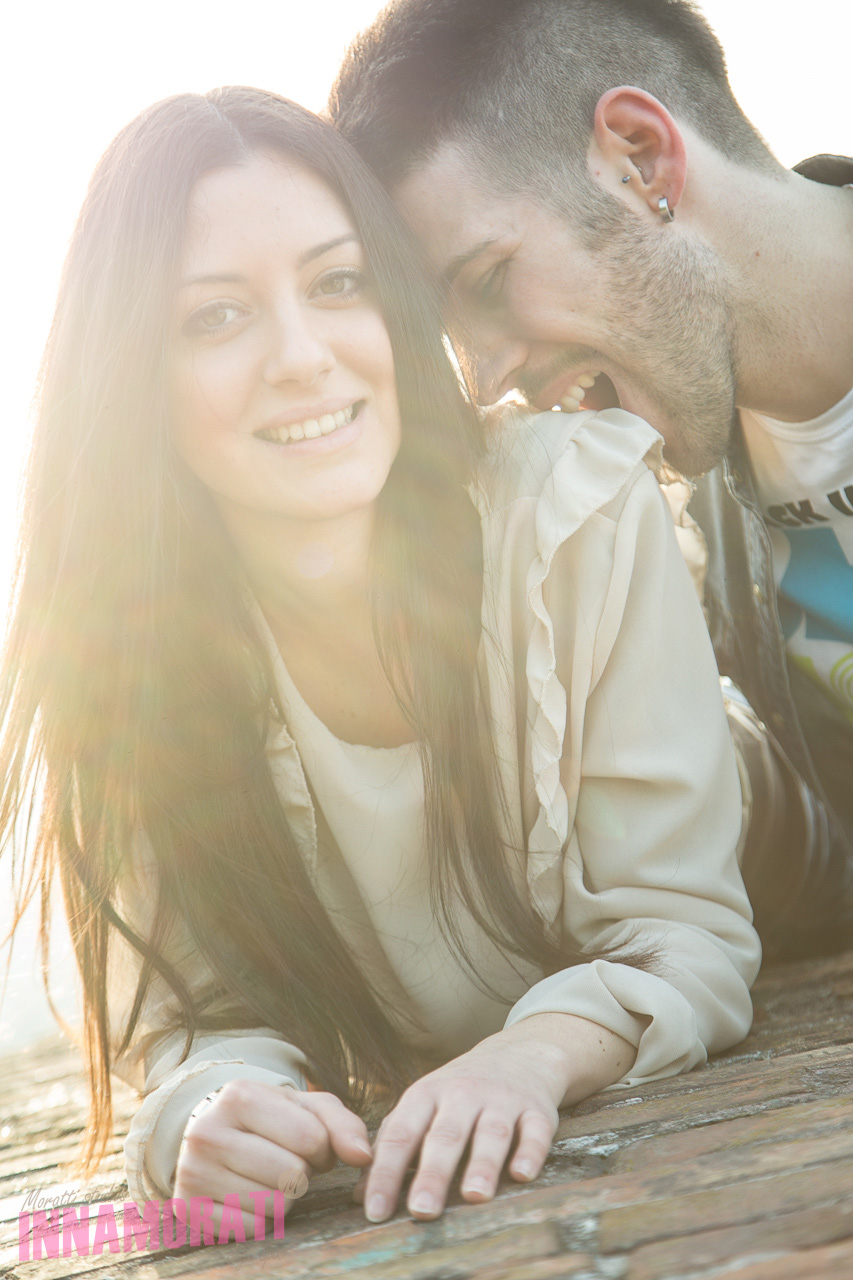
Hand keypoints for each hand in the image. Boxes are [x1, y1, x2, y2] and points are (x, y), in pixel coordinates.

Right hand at [174, 1079, 372, 1236]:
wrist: (213, 1134)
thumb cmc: (270, 1120)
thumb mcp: (305, 1107)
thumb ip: (343, 1124)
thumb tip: (365, 1158)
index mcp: (239, 1095)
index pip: (309, 1137)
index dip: (323, 1149)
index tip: (311, 1145)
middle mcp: (207, 1132)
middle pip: (291, 1176)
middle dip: (302, 1174)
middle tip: (288, 1163)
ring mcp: (192, 1172)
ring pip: (273, 1206)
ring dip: (284, 1198)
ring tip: (269, 1178)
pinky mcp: (188, 1208)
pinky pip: (250, 1230)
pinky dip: (261, 1219)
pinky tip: (250, 1196)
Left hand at [361, 1013, 633, 1221]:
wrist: (518, 1055)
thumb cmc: (458, 1093)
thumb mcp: (422, 1106)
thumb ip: (393, 1147)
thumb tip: (360, 1197)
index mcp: (426, 1094)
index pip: (401, 1134)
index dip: (386, 1172)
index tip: (375, 1211)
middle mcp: (462, 1093)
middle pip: (445, 1135)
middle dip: (432, 1173)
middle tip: (421, 1210)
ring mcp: (501, 1100)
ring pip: (491, 1132)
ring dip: (482, 1164)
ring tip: (473, 1196)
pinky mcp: (537, 1109)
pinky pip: (535, 1130)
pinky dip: (530, 1152)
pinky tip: (522, 1175)